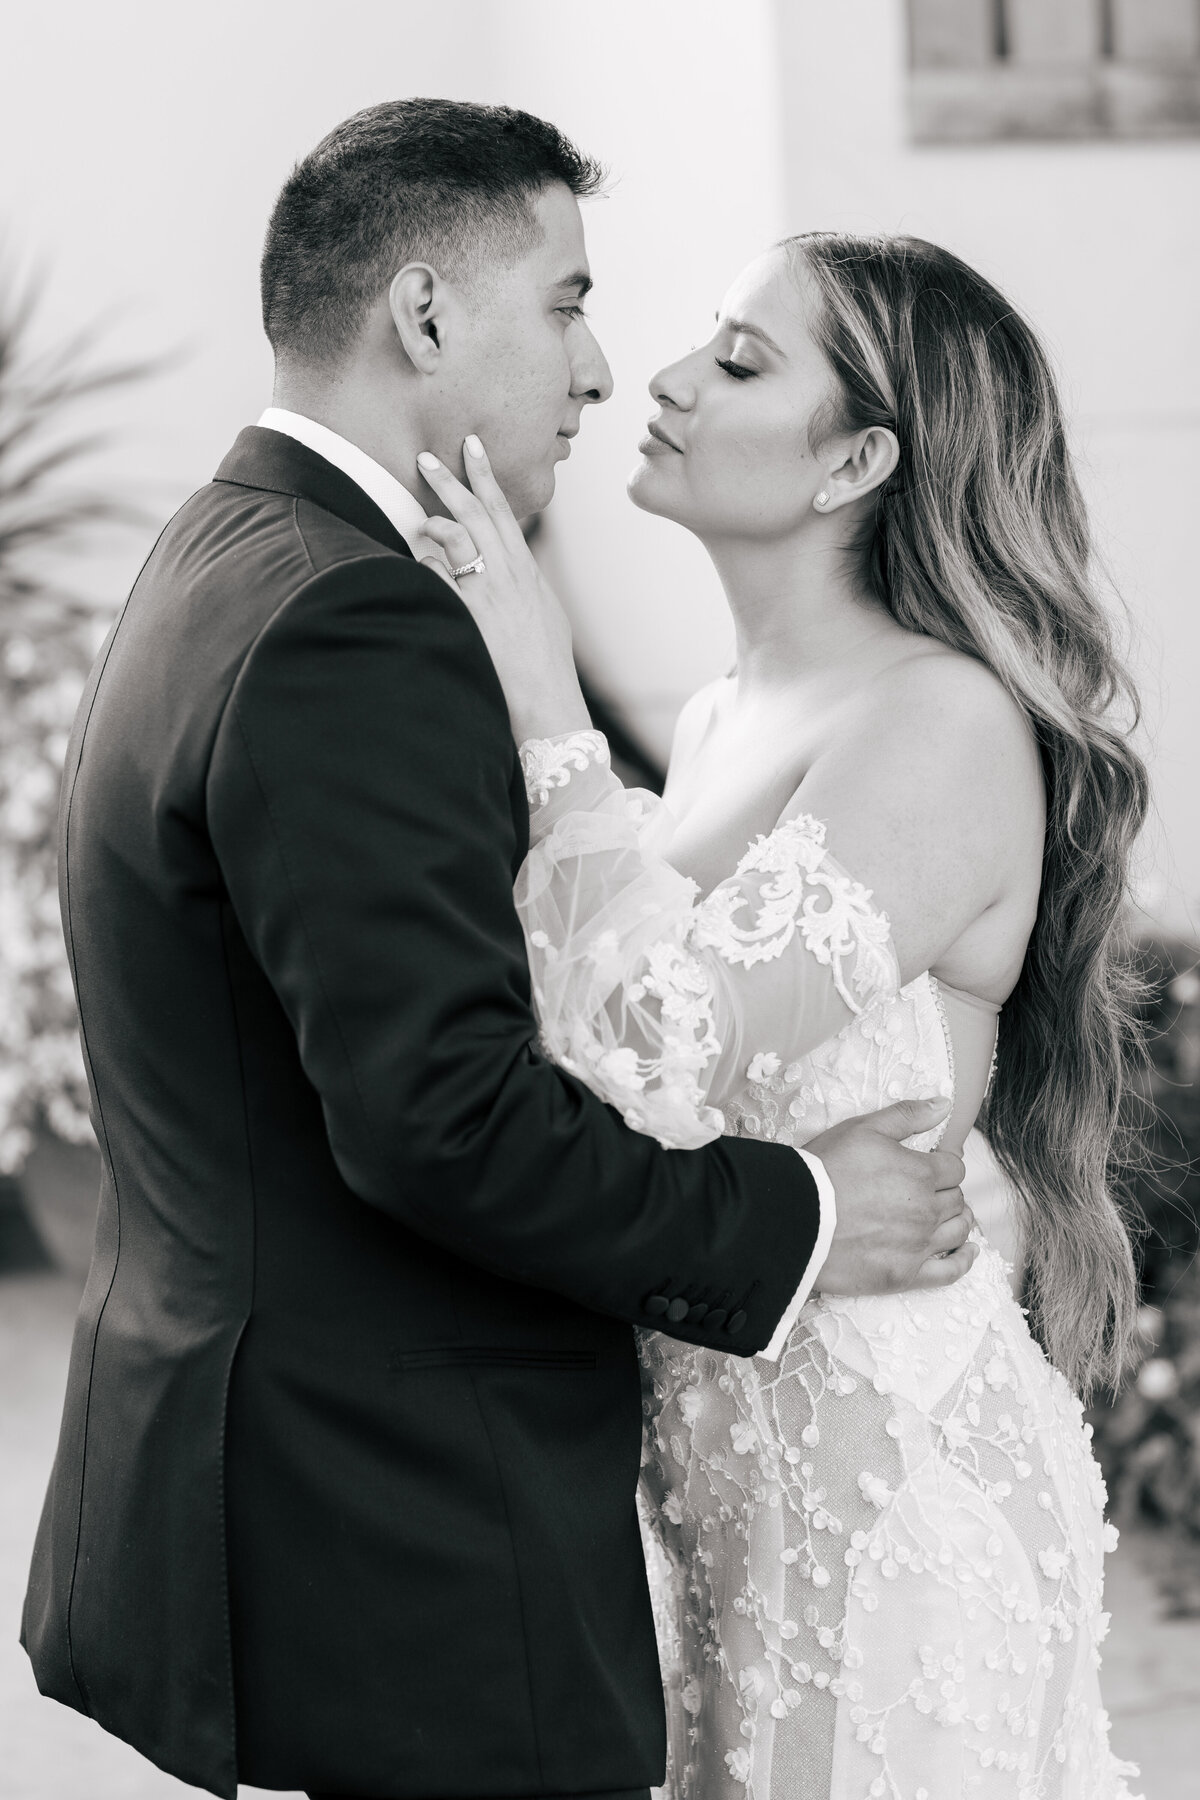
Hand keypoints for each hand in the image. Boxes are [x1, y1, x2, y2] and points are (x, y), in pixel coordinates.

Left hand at [414, 437, 591, 744]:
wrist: (548, 702)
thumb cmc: (546, 665)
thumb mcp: (544, 614)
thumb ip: (525, 587)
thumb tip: (514, 570)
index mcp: (526, 570)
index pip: (502, 511)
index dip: (485, 476)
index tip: (471, 446)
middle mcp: (508, 574)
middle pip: (476, 513)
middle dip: (450, 479)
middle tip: (426, 455)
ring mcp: (489, 594)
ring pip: (457, 537)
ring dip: (435, 522)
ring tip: (420, 518)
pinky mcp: (470, 616)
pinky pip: (439, 578)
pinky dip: (426, 566)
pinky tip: (419, 564)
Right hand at [805, 1095, 975, 1295]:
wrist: (795, 1218)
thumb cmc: (825, 1169)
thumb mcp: (864, 1128)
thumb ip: (907, 1115)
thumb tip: (944, 1105)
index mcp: (921, 1173)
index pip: (954, 1168)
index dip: (944, 1164)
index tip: (931, 1166)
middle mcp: (926, 1210)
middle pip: (956, 1199)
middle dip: (946, 1191)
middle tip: (928, 1190)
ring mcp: (918, 1245)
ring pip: (958, 1230)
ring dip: (957, 1220)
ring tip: (945, 1216)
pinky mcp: (905, 1274)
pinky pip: (950, 1271)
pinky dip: (963, 1260)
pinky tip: (966, 1251)